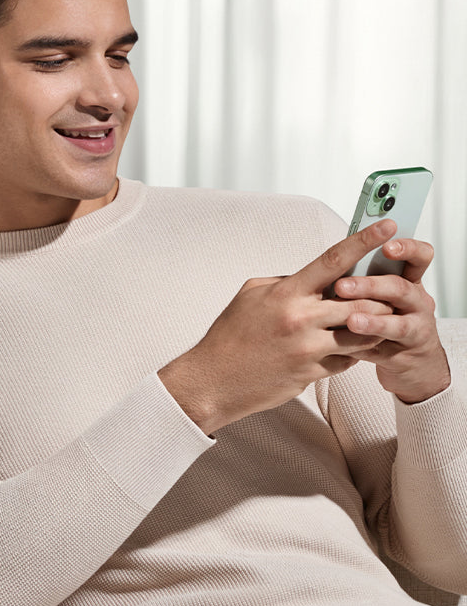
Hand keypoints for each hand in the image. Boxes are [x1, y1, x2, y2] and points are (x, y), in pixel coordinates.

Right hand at [159, 220, 400, 434]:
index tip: (388, 225)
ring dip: (373, 327)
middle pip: (360, 301)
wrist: (213, 380)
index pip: (333, 259)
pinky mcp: (311, 373)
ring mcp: (308, 348)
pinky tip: (342, 350)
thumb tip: (315, 277)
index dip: (364, 240)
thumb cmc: (231, 335)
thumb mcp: (252, 294)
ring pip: (362, 333)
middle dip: (380, 297)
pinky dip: (350, 354)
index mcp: (286, 292)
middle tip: (390, 294)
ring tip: (375, 323)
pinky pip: (346, 360)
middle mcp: (300, 318)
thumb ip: (286, 282)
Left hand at [332, 236, 449, 403]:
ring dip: (372, 322)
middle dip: (371, 286)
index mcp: (411, 280)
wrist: (413, 359)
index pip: (420, 257)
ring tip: (351, 321)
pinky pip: (382, 351)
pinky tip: (344, 346)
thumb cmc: (391, 315)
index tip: (386, 246)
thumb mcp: (385, 292)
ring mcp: (415, 330)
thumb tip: (334, 262)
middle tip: (342, 286)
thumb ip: (368, 276)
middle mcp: (417, 303)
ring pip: (398, 325)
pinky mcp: (403, 356)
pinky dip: (363, 348)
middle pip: (400, 289)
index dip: (407, 249)